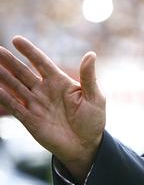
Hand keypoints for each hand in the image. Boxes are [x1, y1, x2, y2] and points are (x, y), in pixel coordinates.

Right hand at [0, 36, 105, 181]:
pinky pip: (14, 106)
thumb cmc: (93, 119)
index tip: (16, 40)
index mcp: (61, 82)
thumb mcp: (95, 97)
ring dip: (3, 77)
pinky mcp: (30, 119)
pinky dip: (4, 98)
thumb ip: (88, 76)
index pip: (42, 63)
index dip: (30, 51)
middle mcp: (45, 91)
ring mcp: (36, 104)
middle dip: (10, 61)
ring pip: (15, 87)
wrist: (86, 145)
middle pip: (24, 72)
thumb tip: (90, 54)